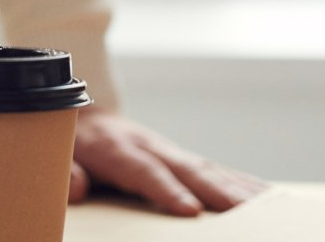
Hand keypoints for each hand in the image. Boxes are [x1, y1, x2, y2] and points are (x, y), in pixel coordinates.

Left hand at [70, 110, 266, 216]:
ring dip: (238, 188)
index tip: (190, 210)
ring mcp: (170, 150)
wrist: (84, 114)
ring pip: (209, 169)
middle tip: (244, 211)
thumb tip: (77, 188)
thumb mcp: (56, 155)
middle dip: (217, 191)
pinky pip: (216, 170)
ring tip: (268, 207)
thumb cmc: (69, 144)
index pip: (144, 172)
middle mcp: (150, 146)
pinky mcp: (182, 158)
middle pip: (188, 169)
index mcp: (116, 149)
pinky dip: (242, 183)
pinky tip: (266, 196)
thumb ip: (65, 172)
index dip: (167, 191)